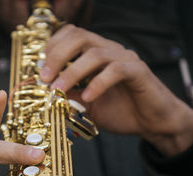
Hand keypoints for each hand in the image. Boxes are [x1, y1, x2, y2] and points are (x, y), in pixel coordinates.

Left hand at [41, 24, 192, 155]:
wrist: (152, 123)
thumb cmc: (121, 111)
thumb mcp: (87, 104)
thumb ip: (70, 94)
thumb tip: (47, 90)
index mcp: (96, 54)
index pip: (71, 35)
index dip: (52, 47)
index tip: (40, 69)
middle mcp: (109, 50)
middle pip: (79, 36)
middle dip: (56, 55)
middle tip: (44, 77)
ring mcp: (125, 58)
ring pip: (95, 53)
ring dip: (72, 71)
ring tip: (58, 90)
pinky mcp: (138, 71)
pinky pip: (116, 71)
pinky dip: (98, 83)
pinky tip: (88, 97)